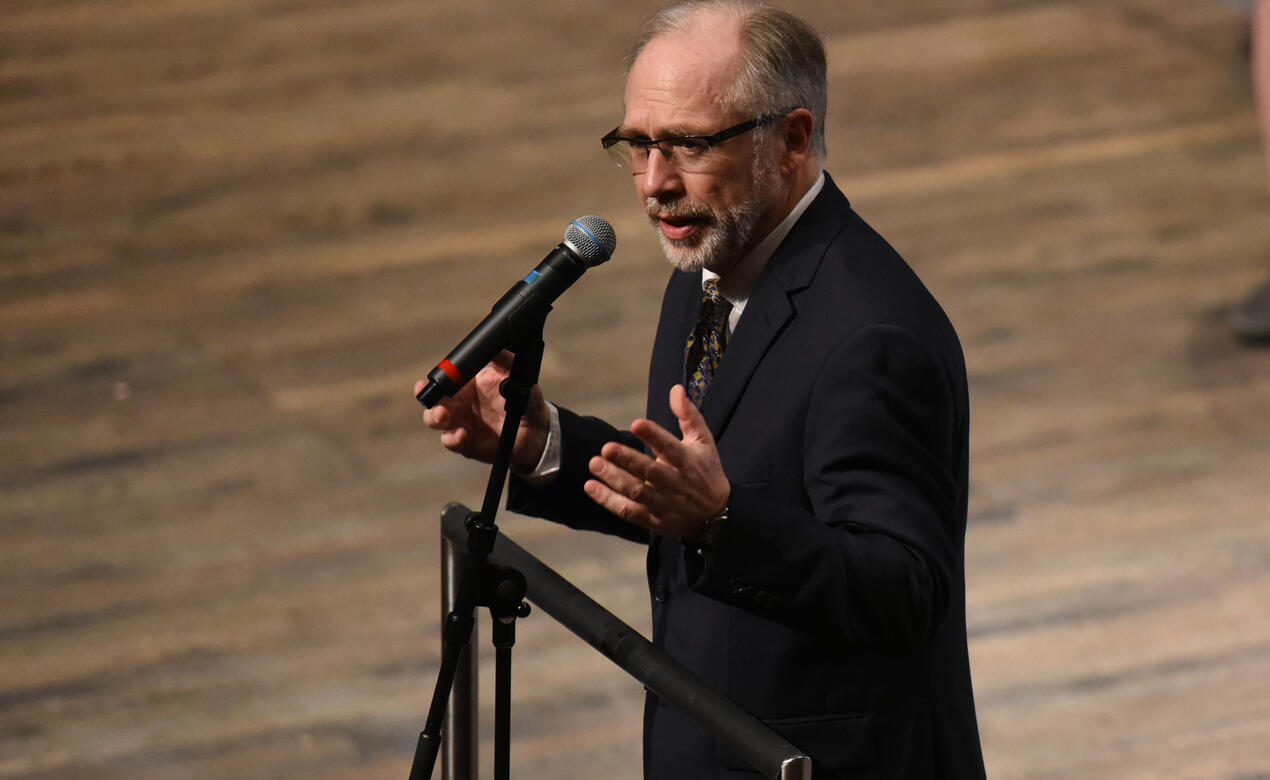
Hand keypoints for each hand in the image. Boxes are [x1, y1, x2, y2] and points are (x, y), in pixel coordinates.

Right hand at [415, 351, 549, 471]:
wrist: (536, 428)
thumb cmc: (522, 398)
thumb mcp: (515, 375)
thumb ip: (504, 359)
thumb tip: (496, 346)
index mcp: (465, 386)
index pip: (440, 382)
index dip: (429, 383)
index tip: (425, 384)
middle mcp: (458, 405)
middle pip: (431, 402)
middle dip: (428, 401)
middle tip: (436, 400)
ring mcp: (460, 424)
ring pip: (436, 421)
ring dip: (435, 418)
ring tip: (444, 417)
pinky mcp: (466, 443)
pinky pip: (452, 441)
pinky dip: (453, 439)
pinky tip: (462, 434)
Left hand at [584, 384, 730, 537]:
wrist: (715, 515)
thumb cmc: (706, 470)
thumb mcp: (703, 441)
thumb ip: (688, 415)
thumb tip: (675, 389)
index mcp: (687, 461)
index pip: (670, 447)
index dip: (653, 436)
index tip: (636, 423)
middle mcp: (675, 483)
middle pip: (650, 472)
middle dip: (627, 460)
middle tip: (606, 448)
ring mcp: (663, 503)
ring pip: (636, 492)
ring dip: (613, 479)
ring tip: (594, 463)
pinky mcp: (652, 519)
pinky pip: (628, 511)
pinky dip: (608, 501)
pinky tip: (591, 487)